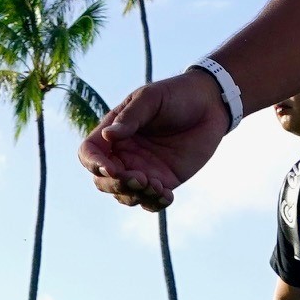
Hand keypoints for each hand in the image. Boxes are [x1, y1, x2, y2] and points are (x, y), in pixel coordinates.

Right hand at [77, 70, 229, 210]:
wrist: (210, 104)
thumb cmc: (176, 95)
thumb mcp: (151, 99)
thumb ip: (130, 118)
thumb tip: (108, 136)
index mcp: (113, 133)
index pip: (89, 154)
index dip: (94, 164)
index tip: (112, 169)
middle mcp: (123, 154)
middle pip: (103, 181)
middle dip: (116, 185)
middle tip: (140, 179)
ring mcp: (142, 170)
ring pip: (125, 195)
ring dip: (136, 196)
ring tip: (157, 186)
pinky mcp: (163, 181)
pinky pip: (151, 202)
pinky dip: (154, 204)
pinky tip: (167, 195)